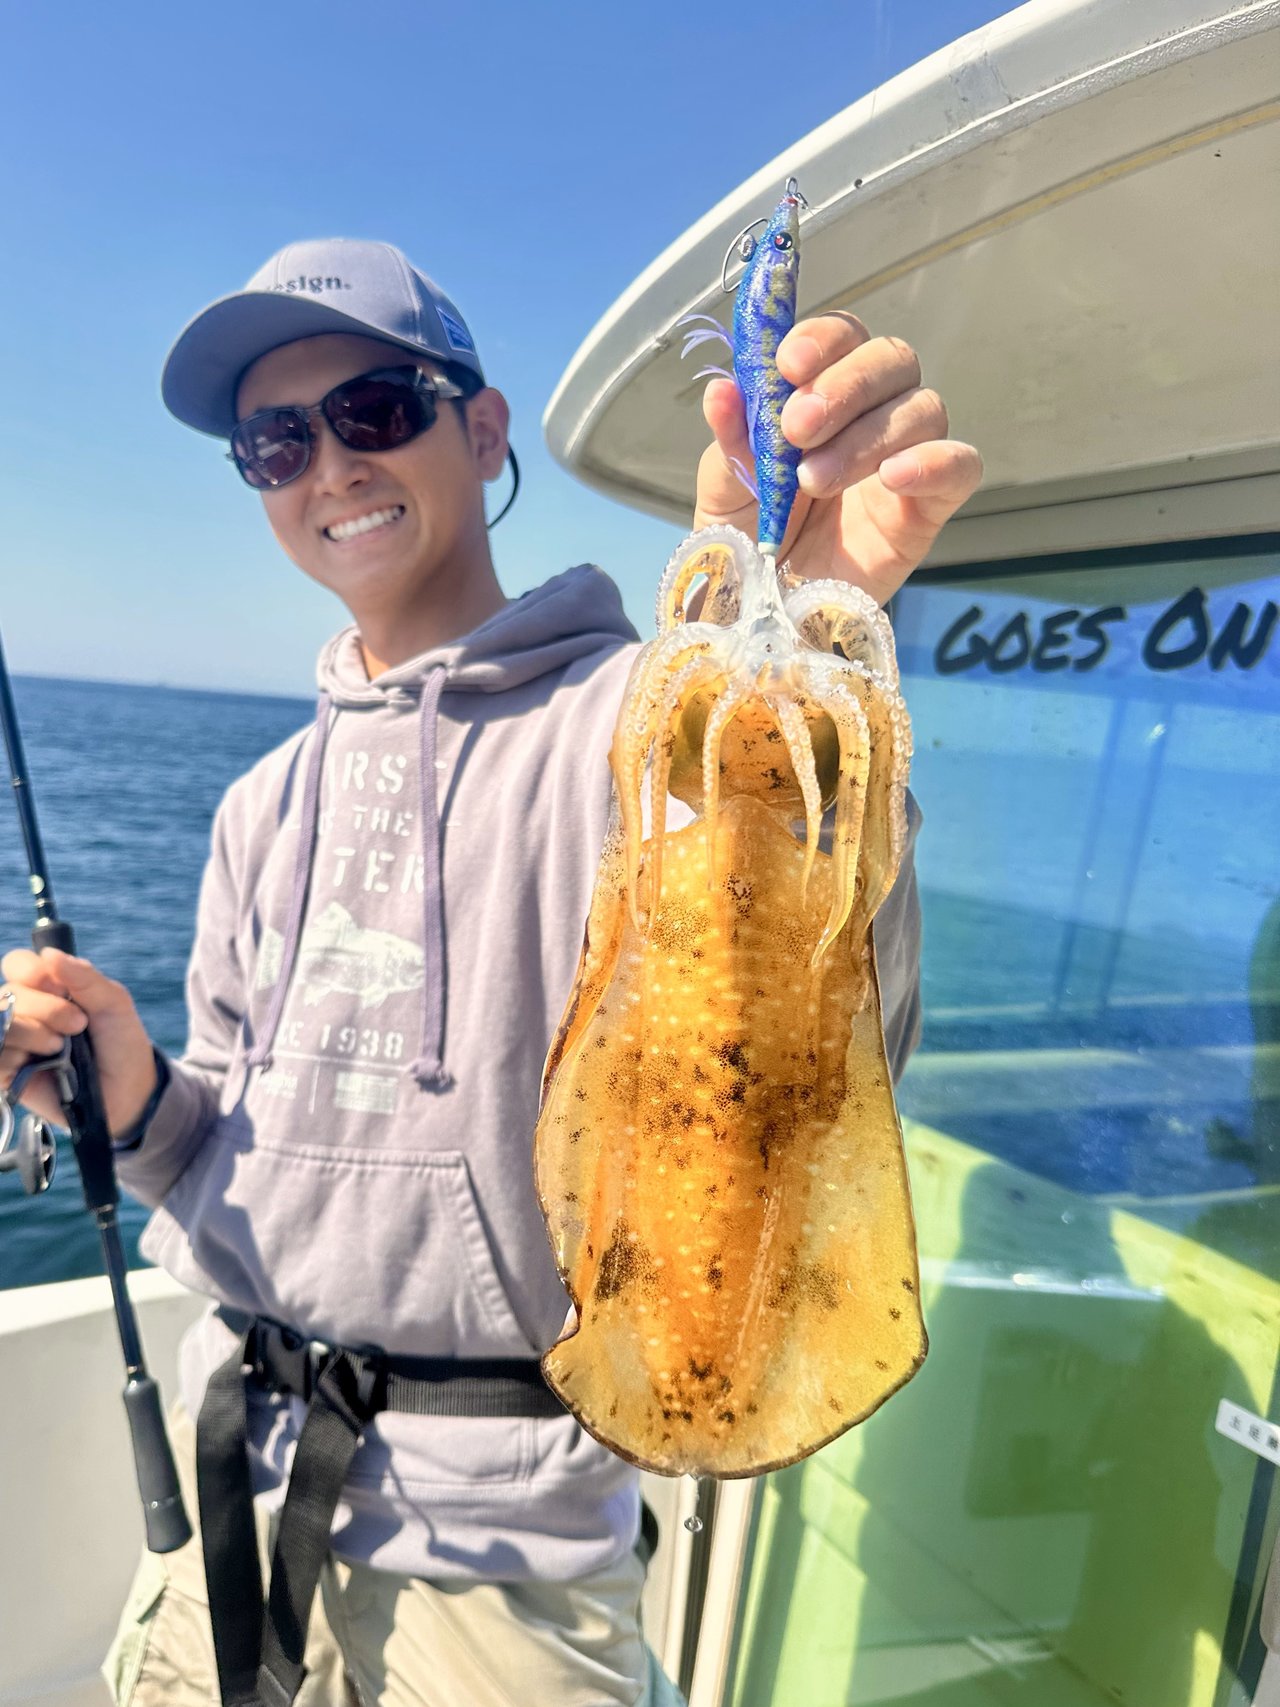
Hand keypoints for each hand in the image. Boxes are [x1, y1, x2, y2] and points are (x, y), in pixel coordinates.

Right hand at [0, 948, 157, 1135]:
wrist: (127, 1092)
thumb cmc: (121, 1043)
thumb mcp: (114, 1003)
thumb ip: (85, 977)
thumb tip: (49, 954)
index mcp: (49, 988)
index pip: (17, 964)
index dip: (32, 971)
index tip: (60, 988)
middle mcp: (26, 1011)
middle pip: (7, 992)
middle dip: (45, 1008)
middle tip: (77, 1024)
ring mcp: (15, 1041)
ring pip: (1, 1022)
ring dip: (33, 1032)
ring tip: (60, 1047)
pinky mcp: (7, 1073)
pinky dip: (17, 1056)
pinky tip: (41, 1064)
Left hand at [692, 312, 983, 604]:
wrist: (767, 612)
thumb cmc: (750, 538)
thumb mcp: (727, 489)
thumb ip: (731, 440)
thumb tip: (722, 391)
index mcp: (823, 394)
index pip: (844, 338)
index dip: (824, 339)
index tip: (788, 363)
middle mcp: (872, 416)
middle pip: (893, 360)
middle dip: (845, 385)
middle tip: (797, 428)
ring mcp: (905, 460)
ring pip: (922, 410)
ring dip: (866, 437)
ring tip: (812, 482)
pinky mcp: (926, 510)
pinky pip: (961, 467)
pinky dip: (934, 462)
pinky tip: (892, 477)